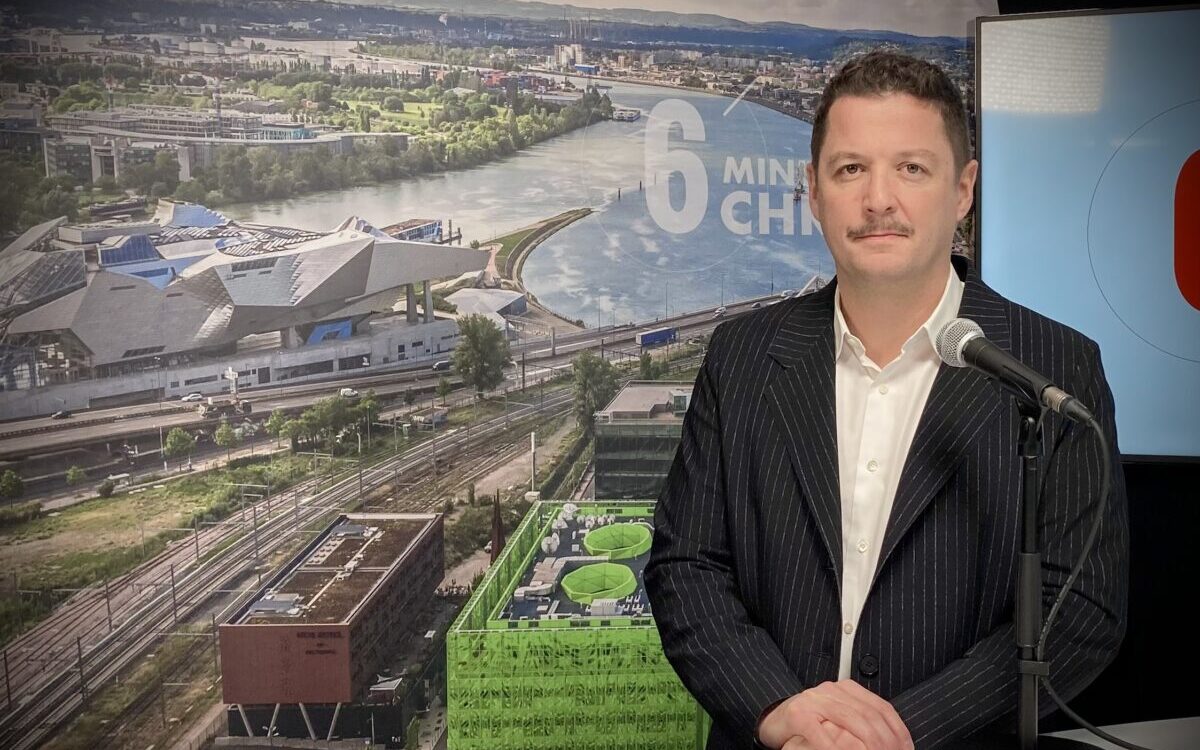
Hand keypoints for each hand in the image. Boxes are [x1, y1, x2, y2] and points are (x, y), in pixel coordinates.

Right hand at [758, 680, 913, 749]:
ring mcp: (815, 700)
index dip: (899, 732)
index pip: (883, 708)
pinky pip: (822, 735)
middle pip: (870, 717)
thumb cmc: (810, 723)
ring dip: (869, 748)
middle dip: (887, 743)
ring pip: (852, 723)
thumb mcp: (841, 718)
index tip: (907, 749)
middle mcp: (833, 690)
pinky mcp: (799, 714)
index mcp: (848, 689)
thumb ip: (863, 721)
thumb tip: (895, 740)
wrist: (775, 719)